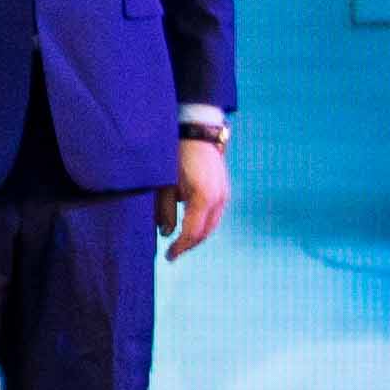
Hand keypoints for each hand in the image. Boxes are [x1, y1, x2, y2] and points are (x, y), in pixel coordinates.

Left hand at [159, 135, 231, 259]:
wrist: (196, 132)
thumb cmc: (175, 156)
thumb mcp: (164, 184)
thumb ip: (164, 210)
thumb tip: (165, 233)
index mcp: (203, 198)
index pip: (192, 233)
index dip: (180, 247)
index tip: (168, 257)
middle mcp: (218, 199)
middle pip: (205, 232)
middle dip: (189, 245)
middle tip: (174, 253)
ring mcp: (224, 194)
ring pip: (212, 224)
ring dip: (197, 235)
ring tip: (181, 242)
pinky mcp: (224, 190)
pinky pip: (215, 214)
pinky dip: (203, 223)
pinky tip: (191, 226)